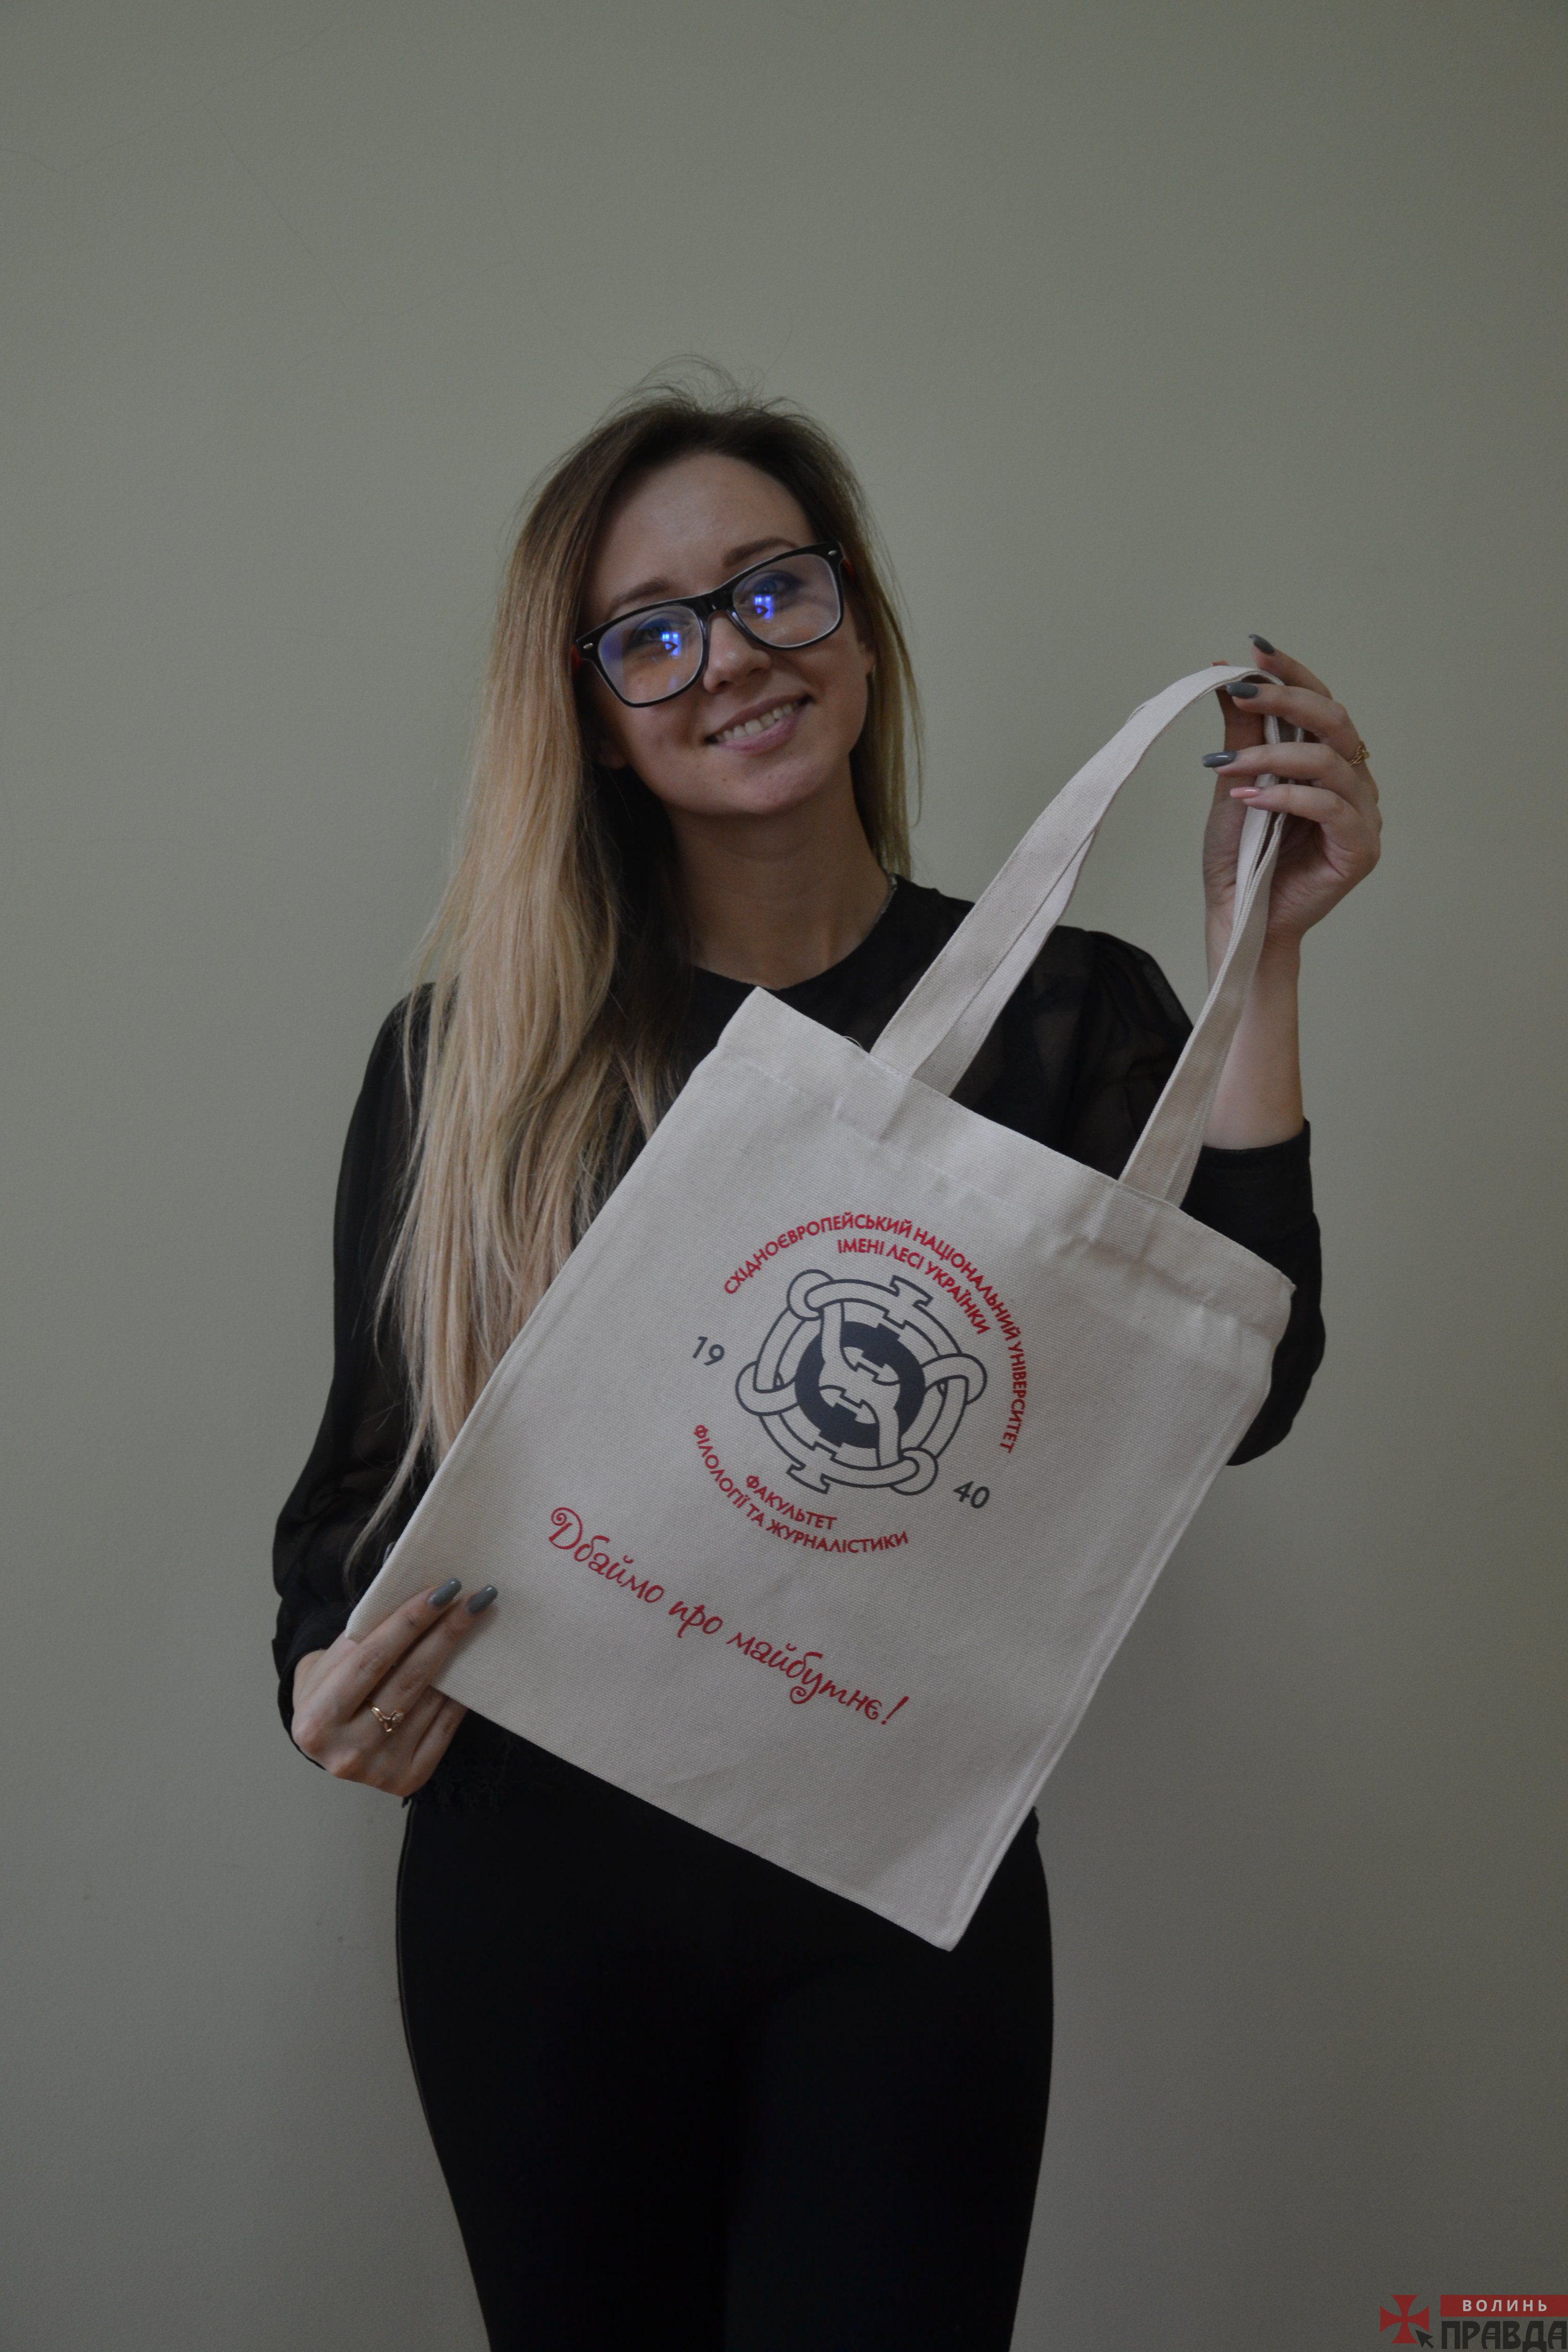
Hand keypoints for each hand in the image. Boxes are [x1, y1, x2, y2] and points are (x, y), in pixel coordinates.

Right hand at [290, 1578, 497, 1796]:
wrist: (325, 1739)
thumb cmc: (330, 1688)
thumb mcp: (331, 1662)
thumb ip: (367, 1637)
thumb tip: (423, 1600)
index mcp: (316, 1721)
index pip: (371, 1659)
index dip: (410, 1622)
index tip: (444, 1590)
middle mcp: (347, 1753)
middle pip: (408, 1679)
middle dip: (445, 1633)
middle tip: (477, 1597)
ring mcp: (380, 1771)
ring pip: (431, 1701)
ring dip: (460, 1657)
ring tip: (478, 1621)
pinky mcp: (409, 1779)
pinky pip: (445, 1726)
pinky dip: (460, 1692)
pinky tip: (472, 1663)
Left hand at [1201, 640, 1381, 964]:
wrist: (1239, 918)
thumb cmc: (1240, 858)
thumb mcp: (1234, 783)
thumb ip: (1242, 734)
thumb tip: (1230, 677)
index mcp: (1328, 760)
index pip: (1319, 702)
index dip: (1291, 673)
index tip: (1255, 649)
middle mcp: (1353, 781)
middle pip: (1333, 720)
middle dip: (1286, 699)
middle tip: (1243, 691)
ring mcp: (1362, 814)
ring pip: (1328, 762)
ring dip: (1273, 755)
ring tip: (1226, 765)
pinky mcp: (1360, 848)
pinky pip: (1329, 808)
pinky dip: (1286, 798)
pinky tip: (1248, 800)